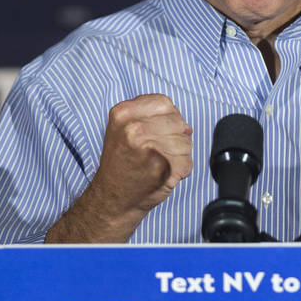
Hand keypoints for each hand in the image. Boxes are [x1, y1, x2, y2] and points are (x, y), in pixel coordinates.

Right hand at [47, 94, 192, 242]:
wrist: (112, 197)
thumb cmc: (121, 164)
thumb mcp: (123, 129)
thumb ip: (150, 117)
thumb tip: (185, 124)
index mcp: (123, 113)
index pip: (164, 103)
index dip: (168, 117)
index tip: (159, 131)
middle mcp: (134, 128)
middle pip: (178, 122)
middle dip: (175, 137)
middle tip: (156, 152)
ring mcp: (149, 147)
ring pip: (186, 142)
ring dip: (178, 155)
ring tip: (158, 163)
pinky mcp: (162, 166)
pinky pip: (187, 161)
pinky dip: (181, 171)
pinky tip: (163, 174)